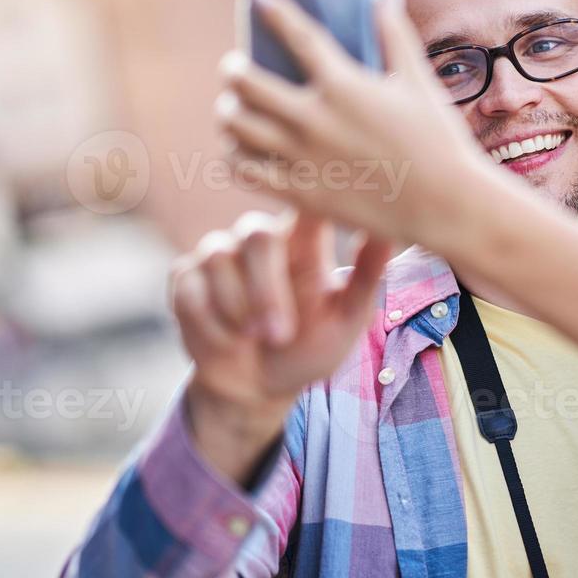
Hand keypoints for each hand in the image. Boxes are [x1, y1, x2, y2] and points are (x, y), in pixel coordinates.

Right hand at [170, 209, 390, 483]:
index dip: (303, 188)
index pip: (302, 200)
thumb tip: (392, 233)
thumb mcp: (347, 319)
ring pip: (218, 261)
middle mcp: (257, 239)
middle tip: (279, 336)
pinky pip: (190, 292)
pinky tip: (228, 341)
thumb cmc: (310, 347)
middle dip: (265, 291)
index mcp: (301, 240)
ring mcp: (218, 255)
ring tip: (255, 340)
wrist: (259, 388)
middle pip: (256, 235)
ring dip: (238, 313)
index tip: (313, 194)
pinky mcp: (185, 278)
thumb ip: (367, 275)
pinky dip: (211, 327)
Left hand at [216, 0, 500, 246]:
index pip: (297, 35)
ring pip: (237, 126)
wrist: (445, 205)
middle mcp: (314, 118)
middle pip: (246, 83)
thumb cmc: (438, 141)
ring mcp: (302, 157)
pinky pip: (245, 170)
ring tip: (233, 108)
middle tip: (236, 68)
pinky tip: (242, 149)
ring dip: (228, 111)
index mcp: (344, 85)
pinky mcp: (299, 192)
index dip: (274, 11)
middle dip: (233, 70)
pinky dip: (235, 155)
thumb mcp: (418, 81)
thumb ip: (395, 32)